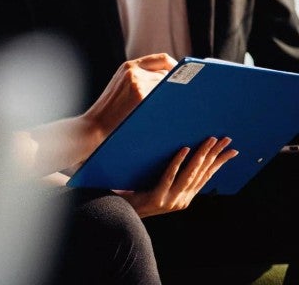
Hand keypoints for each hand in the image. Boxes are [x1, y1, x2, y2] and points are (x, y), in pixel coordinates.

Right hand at [84, 53, 176, 141]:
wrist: (94, 126)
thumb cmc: (110, 111)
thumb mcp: (121, 87)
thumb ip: (139, 79)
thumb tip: (170, 80)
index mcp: (128, 66)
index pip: (161, 59)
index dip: (175, 67)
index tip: (185, 78)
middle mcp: (132, 70)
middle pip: (167, 73)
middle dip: (176, 85)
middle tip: (182, 96)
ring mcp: (136, 82)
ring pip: (166, 86)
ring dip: (172, 97)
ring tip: (173, 107)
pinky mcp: (140, 95)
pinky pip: (162, 97)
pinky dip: (167, 104)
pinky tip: (166, 113)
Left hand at [117, 137, 238, 217]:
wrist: (122, 215)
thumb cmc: (138, 199)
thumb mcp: (159, 190)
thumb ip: (171, 179)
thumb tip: (183, 156)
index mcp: (185, 197)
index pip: (206, 177)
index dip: (219, 163)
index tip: (232, 150)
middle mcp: (181, 199)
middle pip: (202, 173)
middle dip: (215, 155)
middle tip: (226, 139)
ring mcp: (171, 199)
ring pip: (190, 174)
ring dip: (201, 155)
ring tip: (210, 140)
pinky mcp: (158, 197)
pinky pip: (170, 176)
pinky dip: (178, 162)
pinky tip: (185, 149)